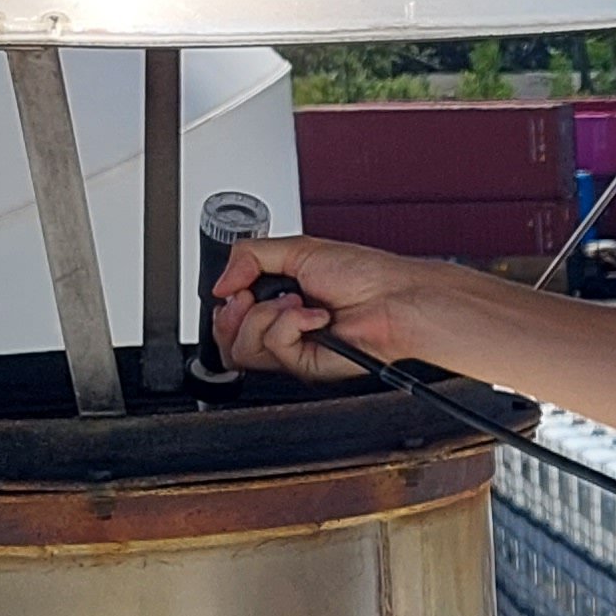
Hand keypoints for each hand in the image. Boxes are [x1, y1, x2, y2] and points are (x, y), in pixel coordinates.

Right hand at [208, 234, 429, 385]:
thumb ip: (249, 256)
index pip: (229, 320)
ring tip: (298, 302)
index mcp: (277, 304)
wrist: (395, 298)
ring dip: (266, 315)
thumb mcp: (298, 250)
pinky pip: (274, 347)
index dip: (225, 305)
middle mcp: (281, 331)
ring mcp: (292, 351)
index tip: (236, 287)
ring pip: (243, 348)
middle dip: (235, 313)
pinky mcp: (304, 366)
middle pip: (227, 341)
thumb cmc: (366, 274)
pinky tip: (317, 317)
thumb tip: (220, 282)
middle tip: (255, 296)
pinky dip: (292, 323)